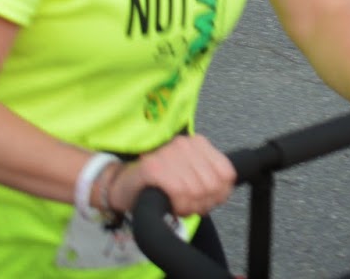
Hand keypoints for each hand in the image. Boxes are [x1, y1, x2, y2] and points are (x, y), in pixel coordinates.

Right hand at [105, 134, 235, 216]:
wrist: (123, 184)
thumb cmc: (160, 184)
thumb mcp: (191, 178)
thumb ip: (211, 182)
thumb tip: (223, 192)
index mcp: (198, 143)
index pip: (227, 173)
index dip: (219, 194)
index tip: (204, 200)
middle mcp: (184, 144)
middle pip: (212, 185)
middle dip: (202, 203)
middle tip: (187, 205)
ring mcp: (168, 153)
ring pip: (196, 190)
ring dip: (188, 206)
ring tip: (176, 203)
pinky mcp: (153, 167)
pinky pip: (179, 192)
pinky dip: (177, 205)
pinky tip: (169, 204)